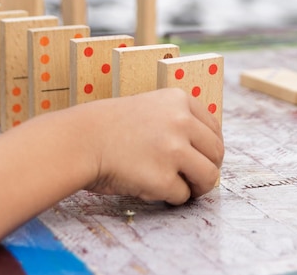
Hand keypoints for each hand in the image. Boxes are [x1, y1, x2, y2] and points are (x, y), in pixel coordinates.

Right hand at [82, 88, 223, 204]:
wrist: (80, 140)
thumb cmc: (110, 127)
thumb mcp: (150, 107)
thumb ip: (178, 120)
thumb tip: (206, 149)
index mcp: (179, 100)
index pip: (214, 128)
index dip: (209, 148)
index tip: (201, 158)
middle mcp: (182, 121)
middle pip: (217, 153)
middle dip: (208, 169)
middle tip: (195, 180)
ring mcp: (174, 150)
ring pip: (208, 176)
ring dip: (198, 187)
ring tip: (182, 189)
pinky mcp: (163, 178)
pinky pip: (182, 195)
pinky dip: (170, 197)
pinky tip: (152, 188)